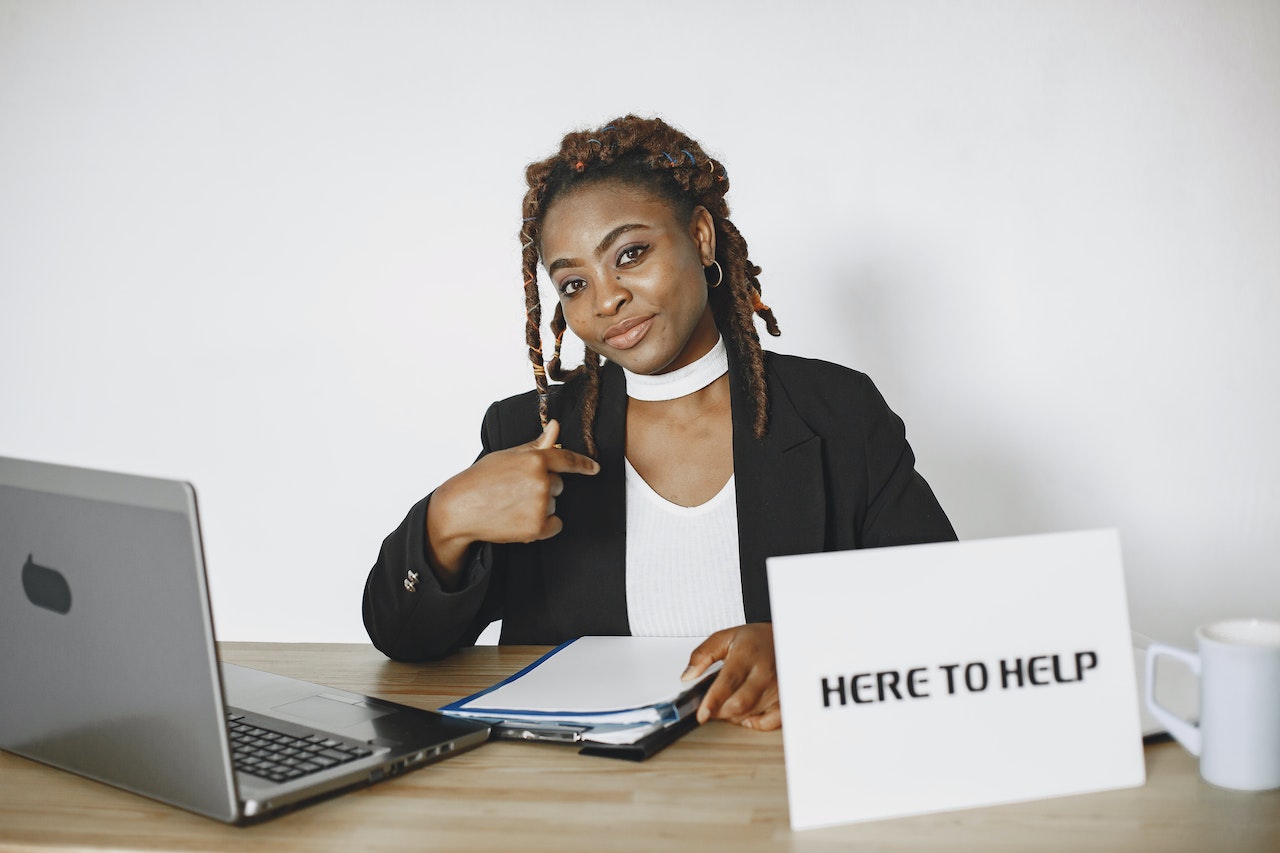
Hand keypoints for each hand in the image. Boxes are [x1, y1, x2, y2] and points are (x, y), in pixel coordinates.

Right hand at [426, 419, 598, 584]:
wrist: (460, 509)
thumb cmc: (480, 480)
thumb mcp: (508, 456)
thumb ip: (536, 445)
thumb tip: (555, 426)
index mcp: (535, 459)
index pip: (567, 459)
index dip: (583, 464)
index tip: (594, 468)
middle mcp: (542, 481)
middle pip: (559, 485)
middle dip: (543, 488)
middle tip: (515, 491)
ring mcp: (541, 505)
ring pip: (554, 505)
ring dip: (540, 507)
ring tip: (512, 505)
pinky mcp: (538, 527)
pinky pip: (555, 525)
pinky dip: (542, 526)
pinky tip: (519, 520)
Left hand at [682, 623, 780, 730]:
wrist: (781, 637)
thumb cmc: (753, 639)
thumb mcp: (724, 638)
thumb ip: (702, 655)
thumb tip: (687, 676)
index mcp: (746, 655)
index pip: (728, 682)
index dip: (713, 701)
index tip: (701, 714)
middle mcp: (763, 671)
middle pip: (739, 703)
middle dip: (719, 710)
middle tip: (712, 705)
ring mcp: (776, 686)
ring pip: (751, 712)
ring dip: (734, 715)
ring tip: (729, 701)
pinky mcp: (783, 697)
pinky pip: (772, 720)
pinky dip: (757, 724)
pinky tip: (748, 717)